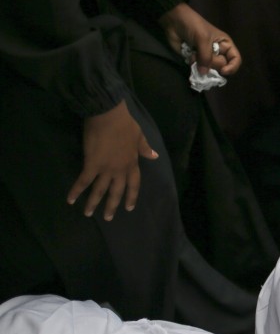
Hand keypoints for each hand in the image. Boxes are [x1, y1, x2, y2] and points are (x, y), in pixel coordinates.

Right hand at [67, 101, 157, 220]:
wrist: (109, 115)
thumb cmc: (124, 123)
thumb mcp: (139, 136)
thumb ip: (144, 148)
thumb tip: (154, 156)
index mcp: (132, 163)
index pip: (134, 184)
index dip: (131, 196)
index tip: (129, 207)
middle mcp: (120, 170)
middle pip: (117, 191)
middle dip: (112, 205)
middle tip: (108, 218)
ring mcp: (106, 168)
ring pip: (100, 190)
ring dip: (94, 203)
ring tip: (88, 214)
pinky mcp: (92, 164)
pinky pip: (84, 180)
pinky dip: (76, 190)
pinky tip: (70, 199)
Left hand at [159, 3, 241, 75]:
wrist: (173, 21)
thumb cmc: (193, 25)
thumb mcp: (203, 39)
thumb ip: (206, 57)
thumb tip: (204, 74)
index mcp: (225, 44)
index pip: (236, 59)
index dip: (232, 67)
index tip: (223, 71)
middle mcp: (218, 52)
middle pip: (222, 66)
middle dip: (212, 64)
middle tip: (202, 54)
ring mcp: (207, 57)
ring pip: (210, 70)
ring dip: (201, 65)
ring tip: (193, 55)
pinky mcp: (196, 60)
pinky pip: (198, 70)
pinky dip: (193, 66)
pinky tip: (189, 57)